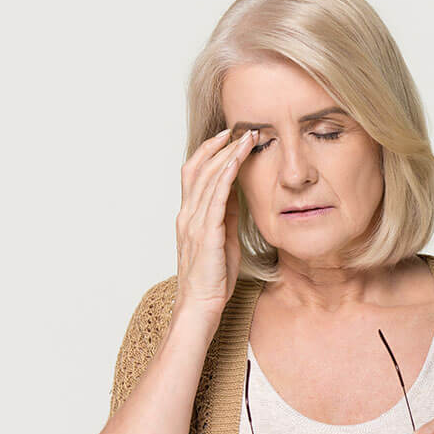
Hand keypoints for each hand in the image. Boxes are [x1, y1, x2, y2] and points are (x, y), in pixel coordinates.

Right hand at [175, 128, 257, 317]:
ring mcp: (194, 223)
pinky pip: (216, 197)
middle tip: (239, 128)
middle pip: (199, 168)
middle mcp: (187, 215)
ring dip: (227, 154)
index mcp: (189, 216)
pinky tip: (238, 160)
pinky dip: (226, 175)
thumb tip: (237, 193)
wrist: (200, 305)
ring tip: (246, 138)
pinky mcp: (206, 233)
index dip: (210, 152)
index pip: (195, 174)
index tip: (229, 136)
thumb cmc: (212, 278)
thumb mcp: (223, 239)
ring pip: (207, 177)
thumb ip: (226, 216)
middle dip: (219, 145)